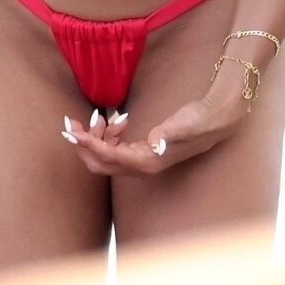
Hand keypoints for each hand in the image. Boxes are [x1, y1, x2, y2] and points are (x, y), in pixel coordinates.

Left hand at [60, 93, 246, 177]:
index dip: (88, 144)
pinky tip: (118, 121)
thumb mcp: (184, 124)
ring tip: (99, 117)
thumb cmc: (198, 121)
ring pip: (107, 157)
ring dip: (96, 138)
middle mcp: (142, 167)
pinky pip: (116, 150)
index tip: (72, 131)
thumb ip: (169, 133)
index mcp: (147, 162)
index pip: (109, 157)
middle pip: (101, 164)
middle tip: (71, 124)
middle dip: (83, 145)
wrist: (214, 121)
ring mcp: (142, 162)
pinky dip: (110, 136)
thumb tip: (155, 141)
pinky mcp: (143, 154)